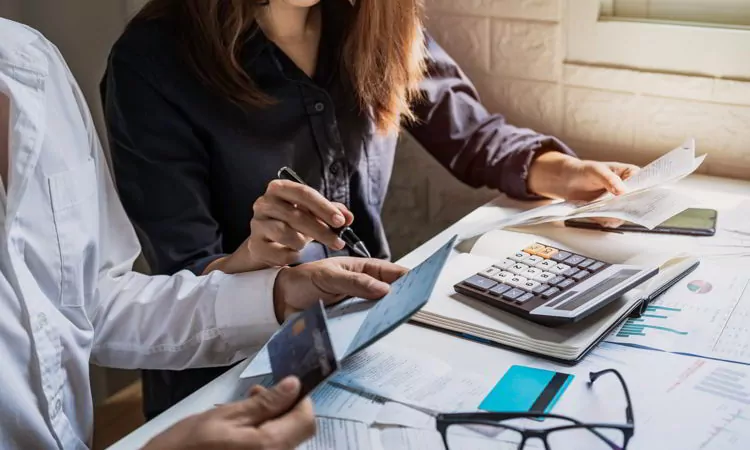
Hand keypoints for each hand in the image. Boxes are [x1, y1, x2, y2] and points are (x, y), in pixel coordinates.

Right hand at [142, 377, 314, 449]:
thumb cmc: (187, 445)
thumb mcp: (224, 417)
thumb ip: (264, 404)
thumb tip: (295, 385)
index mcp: (271, 447)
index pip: (306, 420)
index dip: (299, 400)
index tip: (281, 386)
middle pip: (297, 431)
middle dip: (283, 409)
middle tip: (255, 394)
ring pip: (284, 440)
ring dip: (272, 421)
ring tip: (244, 410)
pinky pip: (269, 449)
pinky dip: (262, 435)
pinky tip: (241, 429)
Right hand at [206, 180, 354, 273]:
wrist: (266, 243)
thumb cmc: (292, 223)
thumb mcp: (312, 213)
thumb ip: (331, 212)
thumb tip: (348, 217)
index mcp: (279, 188)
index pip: (304, 193)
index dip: (324, 207)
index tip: (340, 222)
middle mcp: (264, 203)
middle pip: (296, 215)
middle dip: (321, 231)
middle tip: (339, 242)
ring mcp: (257, 224)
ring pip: (286, 234)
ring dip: (303, 242)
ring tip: (307, 245)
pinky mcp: (254, 244)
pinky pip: (279, 253)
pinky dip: (291, 255)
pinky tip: (294, 254)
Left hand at [273, 257, 407, 320]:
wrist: (280, 301)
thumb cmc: (303, 281)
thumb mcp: (328, 277)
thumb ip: (354, 282)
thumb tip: (384, 290)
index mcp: (362, 270)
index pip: (391, 272)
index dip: (407, 276)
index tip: (422, 282)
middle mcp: (363, 288)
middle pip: (390, 294)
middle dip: (402, 298)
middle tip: (413, 305)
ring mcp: (357, 306)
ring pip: (379, 311)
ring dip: (386, 315)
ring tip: (396, 320)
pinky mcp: (349, 323)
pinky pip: (364, 325)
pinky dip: (371, 328)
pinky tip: (375, 332)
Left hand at [528, 152, 639, 227]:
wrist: (567, 181)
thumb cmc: (584, 170)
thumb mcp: (596, 170)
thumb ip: (609, 180)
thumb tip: (622, 191)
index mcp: (631, 174)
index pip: (645, 184)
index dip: (646, 192)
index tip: (640, 199)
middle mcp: (628, 190)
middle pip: (637, 203)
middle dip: (630, 208)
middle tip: (619, 209)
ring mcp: (619, 203)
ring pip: (625, 214)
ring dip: (615, 216)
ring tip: (602, 211)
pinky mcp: (609, 213)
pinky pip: (612, 221)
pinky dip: (605, 220)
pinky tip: (597, 216)